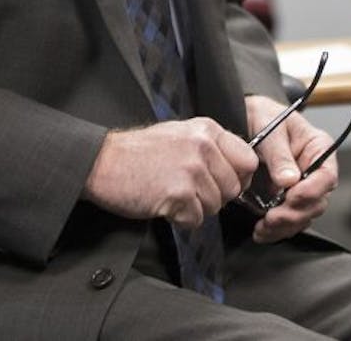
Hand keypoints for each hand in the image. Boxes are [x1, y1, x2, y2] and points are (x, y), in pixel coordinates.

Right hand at [82, 118, 256, 228]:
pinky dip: (180, 219)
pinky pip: (195, 220)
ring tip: (171, 194)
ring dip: (195, 208)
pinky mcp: (179, 194)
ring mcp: (192, 170)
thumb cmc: (138, 152)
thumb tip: (238, 170)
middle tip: (187, 191)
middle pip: (234, 188)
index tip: (223, 183)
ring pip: (215, 206)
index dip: (239, 178)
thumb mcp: (180, 134)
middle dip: (214, 197)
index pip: (248, 159)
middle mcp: (203, 146)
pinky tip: (164, 205)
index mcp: (207, 130)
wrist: (101, 162)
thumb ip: (210, 148)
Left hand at [243, 95, 336, 242]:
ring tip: (263, 228)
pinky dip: (276, 230)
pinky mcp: (286, 199)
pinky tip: (262, 232)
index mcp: (319, 149)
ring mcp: (301, 187)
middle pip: (317, 202)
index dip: (312, 191)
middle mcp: (314, 171)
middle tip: (273, 218)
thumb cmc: (264, 116)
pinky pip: (289, 220)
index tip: (292, 197)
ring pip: (303, 216)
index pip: (327, 176)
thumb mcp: (270, 129)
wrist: (246, 118)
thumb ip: (279, 155)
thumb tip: (289, 181)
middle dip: (295, 213)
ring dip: (285, 226)